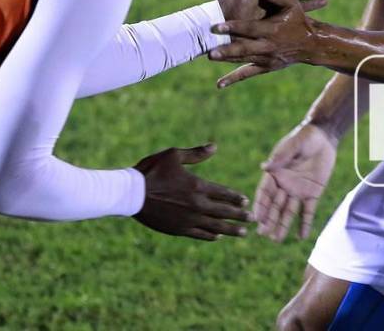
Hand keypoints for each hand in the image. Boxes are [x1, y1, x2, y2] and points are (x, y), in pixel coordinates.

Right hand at [132, 143, 249, 240]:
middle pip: (224, 212)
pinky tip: (218, 237)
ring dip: (231, 230)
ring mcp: (188, 219)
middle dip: (240, 216)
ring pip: (215, 226)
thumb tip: (215, 147)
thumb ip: (196, 154)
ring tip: (244, 233)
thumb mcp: (174, 155)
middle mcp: (197, 204)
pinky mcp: (178, 229)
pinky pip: (199, 234)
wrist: (130, 194)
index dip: (236, 198)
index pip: (224, 193)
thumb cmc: (151, 171)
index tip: (246, 202)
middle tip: (253, 220)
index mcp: (197, 185)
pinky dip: (210, 235)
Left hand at [210, 0, 316, 87]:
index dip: (234, 27)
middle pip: (245, 48)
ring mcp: (267, 58)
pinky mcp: (266, 66)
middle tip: (211, 51)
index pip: (250, 28)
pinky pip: (248, 73)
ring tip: (211, 57)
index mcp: (273, 30)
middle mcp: (269, 46)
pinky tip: (220, 84)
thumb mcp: (292, 4)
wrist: (311, 44)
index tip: (218, 26)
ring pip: (244, 59)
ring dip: (228, 59)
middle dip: (228, 50)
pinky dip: (234, 78)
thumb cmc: (299, 20)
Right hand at [252, 124, 337, 241]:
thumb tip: (264, 167)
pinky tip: (301, 236)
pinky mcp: (312, 193)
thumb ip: (281, 156)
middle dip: (268, 220)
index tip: (256, 218)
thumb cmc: (304, 137)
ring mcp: (297, 191)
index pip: (264, 192)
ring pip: (288, 211)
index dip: (260, 205)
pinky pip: (308, 211)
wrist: (324, 137)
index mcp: (274, 173)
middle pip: (274, 205)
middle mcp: (284, 185)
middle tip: (263, 234)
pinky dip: (305, 223)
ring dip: (282, 225)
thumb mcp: (293, 144)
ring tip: (276, 239)